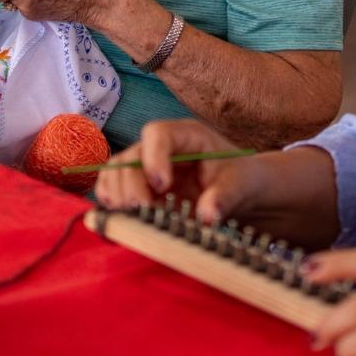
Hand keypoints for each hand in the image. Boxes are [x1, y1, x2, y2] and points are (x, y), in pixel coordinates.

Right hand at [96, 120, 340, 247]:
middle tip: (142, 211)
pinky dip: (112, 205)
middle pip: (130, 156)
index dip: (154, 157)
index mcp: (186, 135)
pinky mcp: (140, 189)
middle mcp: (160, 148)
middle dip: (131, 184)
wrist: (241, 193)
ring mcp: (146, 168)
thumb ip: (225, 197)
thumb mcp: (242, 184)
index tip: (162, 185)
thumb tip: (206, 216)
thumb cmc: (242, 180)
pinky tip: (120, 221)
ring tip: (130, 218)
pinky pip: (114, 191)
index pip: (157, 134)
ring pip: (115, 172)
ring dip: (116, 195)